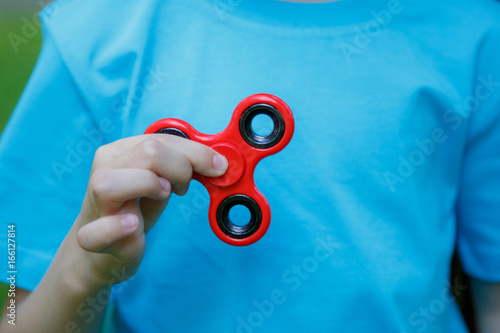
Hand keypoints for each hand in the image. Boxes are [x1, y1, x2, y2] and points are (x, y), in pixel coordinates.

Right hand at [71, 134, 227, 288]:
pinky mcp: (92, 238)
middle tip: (183, 187)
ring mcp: (95, 203)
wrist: (107, 247)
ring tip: (161, 196)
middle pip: (148, 153)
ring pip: (112, 183)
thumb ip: (185, 164)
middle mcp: (104, 169)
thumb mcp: (163, 180)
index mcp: (121, 150)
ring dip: (149, 187)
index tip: (219, 167)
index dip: (197, 152)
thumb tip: (219, 162)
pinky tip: (134, 225)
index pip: (162, 139)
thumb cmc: (138, 208)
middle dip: (180, 168)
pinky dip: (116, 228)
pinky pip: (95, 232)